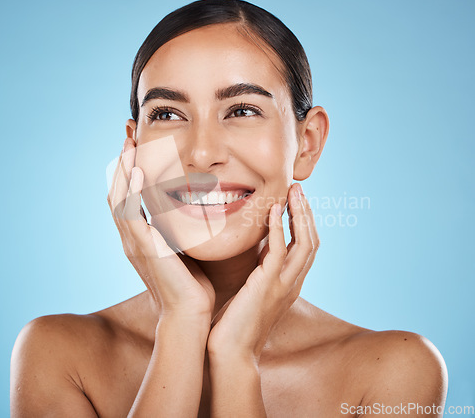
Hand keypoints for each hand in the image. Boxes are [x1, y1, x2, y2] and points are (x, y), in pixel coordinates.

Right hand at [107, 137, 214, 320]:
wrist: (190, 314)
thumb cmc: (192, 284)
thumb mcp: (183, 249)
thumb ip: (180, 230)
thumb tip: (194, 210)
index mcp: (141, 238)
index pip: (128, 197)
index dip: (129, 171)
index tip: (138, 146)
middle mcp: (132, 239)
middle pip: (117, 192)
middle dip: (122, 163)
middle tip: (128, 136)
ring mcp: (135, 244)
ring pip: (119, 199)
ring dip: (122, 171)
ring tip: (128, 144)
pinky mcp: (144, 249)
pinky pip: (131, 216)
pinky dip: (131, 192)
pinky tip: (135, 172)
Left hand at [207, 183, 318, 361]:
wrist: (232, 354)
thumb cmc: (237, 326)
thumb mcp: (254, 294)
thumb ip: (260, 274)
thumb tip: (254, 254)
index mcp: (290, 284)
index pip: (306, 248)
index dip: (304, 223)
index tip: (295, 201)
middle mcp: (293, 283)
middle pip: (311, 241)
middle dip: (306, 212)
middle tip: (299, 188)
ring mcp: (284, 285)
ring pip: (304, 242)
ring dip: (299, 214)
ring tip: (293, 191)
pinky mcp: (268, 285)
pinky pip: (279, 251)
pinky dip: (279, 228)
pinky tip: (273, 210)